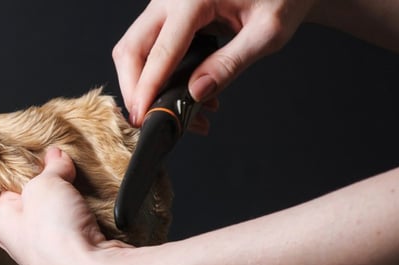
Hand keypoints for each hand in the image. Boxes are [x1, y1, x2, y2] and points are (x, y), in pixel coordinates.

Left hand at [0, 148, 140, 264]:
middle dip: (56, 189)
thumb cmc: (55, 232)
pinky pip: (83, 236)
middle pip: (39, 206)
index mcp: (3, 226)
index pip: (11, 192)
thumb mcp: (46, 184)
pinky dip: (92, 224)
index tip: (46, 161)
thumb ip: (50, 168)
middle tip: (70, 175)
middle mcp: (23, 246)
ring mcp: (51, 259)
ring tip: (86, 196)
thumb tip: (55, 156)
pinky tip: (99, 217)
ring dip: (77, 206)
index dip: (29, 174)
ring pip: (64, 221)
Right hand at [113, 0, 316, 128]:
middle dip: (134, 88)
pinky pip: (149, 48)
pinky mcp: (168, 17)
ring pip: (134, 50)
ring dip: (145, 85)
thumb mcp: (266, 32)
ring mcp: (166, 6)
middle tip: (147, 118)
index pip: (161, 51)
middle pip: (131, 49)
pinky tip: (182, 93)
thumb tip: (196, 92)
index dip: (149, 88)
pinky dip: (156, 75)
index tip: (143, 116)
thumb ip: (231, 63)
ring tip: (178, 110)